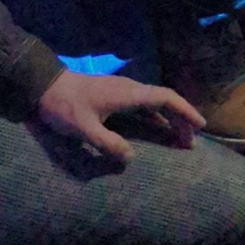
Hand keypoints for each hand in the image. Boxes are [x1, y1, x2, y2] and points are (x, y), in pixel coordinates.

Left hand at [37, 69, 204, 161]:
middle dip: (181, 119)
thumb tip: (131, 158)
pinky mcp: (114, 94)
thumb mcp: (84, 128)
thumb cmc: (64, 106)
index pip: (165, 98)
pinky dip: (156, 116)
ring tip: (179, 138)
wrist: (43, 85)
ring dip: (170, 118)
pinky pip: (144, 104)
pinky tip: (156, 129)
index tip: (200, 126)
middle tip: (191, 142)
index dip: (185, 111)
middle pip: (165, 100)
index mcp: (128, 94)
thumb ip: (107, 143)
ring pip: (155, 102)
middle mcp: (130, 88)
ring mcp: (122, 90)